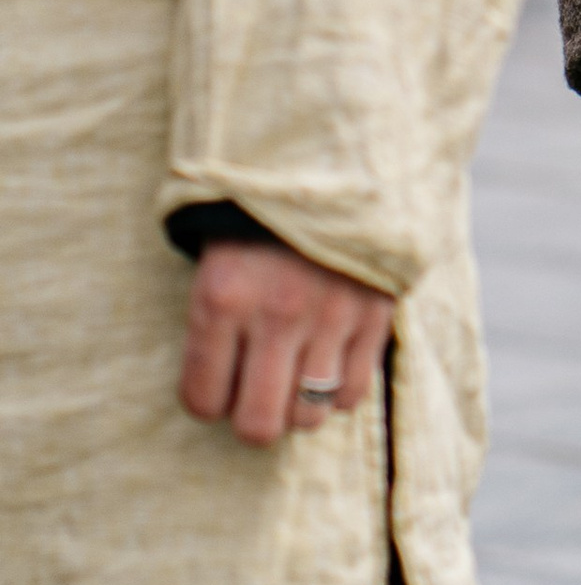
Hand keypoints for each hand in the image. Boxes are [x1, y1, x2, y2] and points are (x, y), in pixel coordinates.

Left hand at [178, 240, 395, 447]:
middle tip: (257, 394)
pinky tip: (329, 361)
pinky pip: (352, 393)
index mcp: (221, 298)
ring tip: (296, 374)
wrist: (328, 158)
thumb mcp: (215, 262)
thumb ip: (214, 326)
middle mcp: (275, 313)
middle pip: (258, 425)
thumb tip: (220, 399)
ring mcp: (331, 315)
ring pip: (308, 415)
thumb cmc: (257, 220)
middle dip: (253, 419)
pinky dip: (338, 389)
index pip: (202, 401)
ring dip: (298, 404)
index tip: (219, 381)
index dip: (208, 400)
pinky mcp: (374, 313)